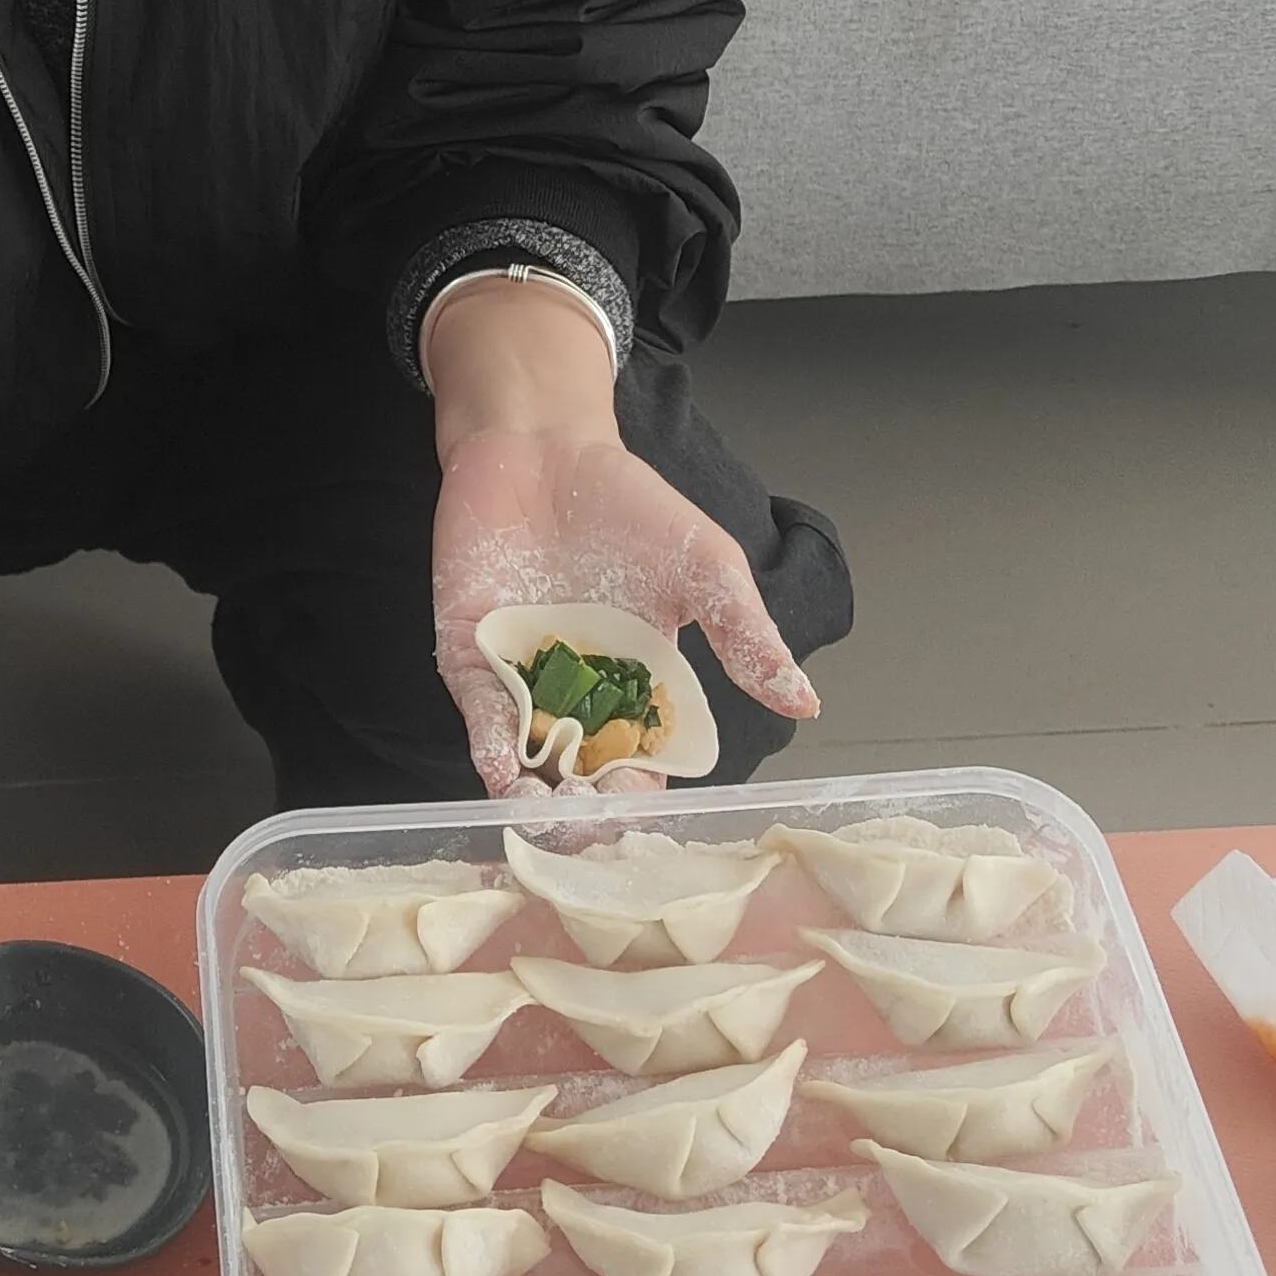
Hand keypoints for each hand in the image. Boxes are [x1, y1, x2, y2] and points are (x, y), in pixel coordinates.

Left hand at [421, 279, 818, 795]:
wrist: (544, 445)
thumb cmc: (631, 505)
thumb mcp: (706, 570)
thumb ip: (746, 637)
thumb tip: (806, 702)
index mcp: (638, 686)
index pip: (643, 760)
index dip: (643, 793)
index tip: (648, 816)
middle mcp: (576, 695)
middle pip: (580, 774)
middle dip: (585, 809)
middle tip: (593, 830)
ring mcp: (518, 680)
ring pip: (526, 758)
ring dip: (536, 794)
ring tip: (552, 818)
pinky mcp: (469, 656)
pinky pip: (478, 714)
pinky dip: (490, 745)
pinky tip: (506, 771)